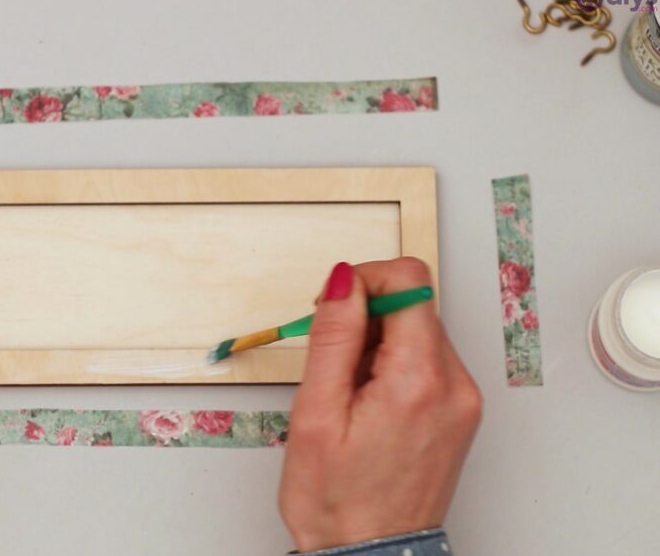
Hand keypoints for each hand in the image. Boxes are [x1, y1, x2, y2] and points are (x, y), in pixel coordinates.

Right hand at [279, 259, 481, 551]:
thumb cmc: (338, 501)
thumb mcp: (317, 413)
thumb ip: (334, 336)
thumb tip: (344, 279)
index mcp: (418, 380)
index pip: (410, 280)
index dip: (364, 279)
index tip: (334, 307)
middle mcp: (454, 386)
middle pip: (416, 303)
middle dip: (367, 314)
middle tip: (332, 359)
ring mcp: (462, 400)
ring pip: (419, 330)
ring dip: (378, 341)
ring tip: (348, 390)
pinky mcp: (459, 412)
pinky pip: (427, 360)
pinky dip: (393, 364)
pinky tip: (368, 401)